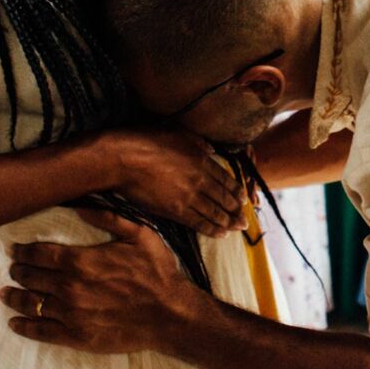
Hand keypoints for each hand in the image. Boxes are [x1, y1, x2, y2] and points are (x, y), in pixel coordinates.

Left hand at [2, 208, 209, 353]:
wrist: (170, 314)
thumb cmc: (157, 272)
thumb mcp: (139, 235)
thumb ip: (108, 218)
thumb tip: (80, 207)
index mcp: (80, 261)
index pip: (39, 253)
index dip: (23, 251)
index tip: (15, 250)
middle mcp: (69, 288)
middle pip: (31, 277)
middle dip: (18, 271)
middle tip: (13, 270)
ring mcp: (71, 314)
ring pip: (31, 304)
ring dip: (14, 297)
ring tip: (6, 293)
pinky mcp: (76, 336)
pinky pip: (41, 331)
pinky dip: (24, 326)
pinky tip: (15, 323)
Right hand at [105, 129, 244, 236]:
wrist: (124, 160)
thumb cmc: (147, 142)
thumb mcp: (178, 134)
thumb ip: (198, 143)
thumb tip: (210, 150)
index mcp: (202, 160)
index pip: (227, 179)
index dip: (237, 191)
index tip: (244, 199)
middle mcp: (199, 180)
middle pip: (224, 199)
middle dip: (237, 211)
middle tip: (245, 220)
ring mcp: (188, 197)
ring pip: (215, 213)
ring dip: (228, 222)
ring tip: (237, 228)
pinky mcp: (174, 211)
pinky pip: (198, 223)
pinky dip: (212, 229)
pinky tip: (220, 234)